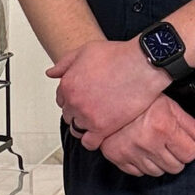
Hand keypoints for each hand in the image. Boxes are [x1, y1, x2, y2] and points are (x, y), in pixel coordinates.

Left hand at [51, 36, 172, 142]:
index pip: (61, 99)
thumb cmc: (118, 56)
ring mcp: (87, 116)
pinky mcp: (103, 128)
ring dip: (84, 126)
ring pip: (77, 129)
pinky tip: (101, 133)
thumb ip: (65, 63)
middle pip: (68, 114)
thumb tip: (51, 72)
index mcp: (68, 84)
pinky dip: (92, 140)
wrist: (142, 65)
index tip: (83, 98)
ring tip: (97, 120)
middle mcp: (74, 102)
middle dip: (77, 111)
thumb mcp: (85, 51)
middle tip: (93, 108)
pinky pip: (89, 143)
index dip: (72, 98)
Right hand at [97, 97, 194, 177]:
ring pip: (158, 173)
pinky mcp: (117, 157)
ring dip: (159, 161)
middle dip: (175, 156)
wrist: (109, 98)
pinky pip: (138, 173)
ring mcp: (130, 152)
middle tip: (165, 141)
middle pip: (176, 167)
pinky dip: (141, 165)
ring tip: (153, 145)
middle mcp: (147, 142)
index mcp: (164, 127)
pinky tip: (140, 150)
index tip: (179, 139)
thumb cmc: (143, 101)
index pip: (190, 154)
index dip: (187, 147)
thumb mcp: (173, 109)